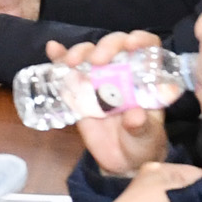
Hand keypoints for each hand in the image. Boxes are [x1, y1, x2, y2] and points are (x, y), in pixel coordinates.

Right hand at [51, 32, 169, 177]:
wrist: (121, 162)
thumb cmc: (142, 144)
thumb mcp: (147, 137)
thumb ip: (142, 127)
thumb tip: (135, 115)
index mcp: (144, 79)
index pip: (147, 48)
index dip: (141, 40)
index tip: (131, 44)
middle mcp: (122, 72)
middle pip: (115, 45)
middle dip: (106, 46)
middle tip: (97, 61)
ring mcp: (98, 80)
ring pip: (89, 54)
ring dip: (80, 52)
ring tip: (72, 63)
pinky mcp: (78, 91)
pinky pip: (67, 70)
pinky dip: (59, 58)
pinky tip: (53, 49)